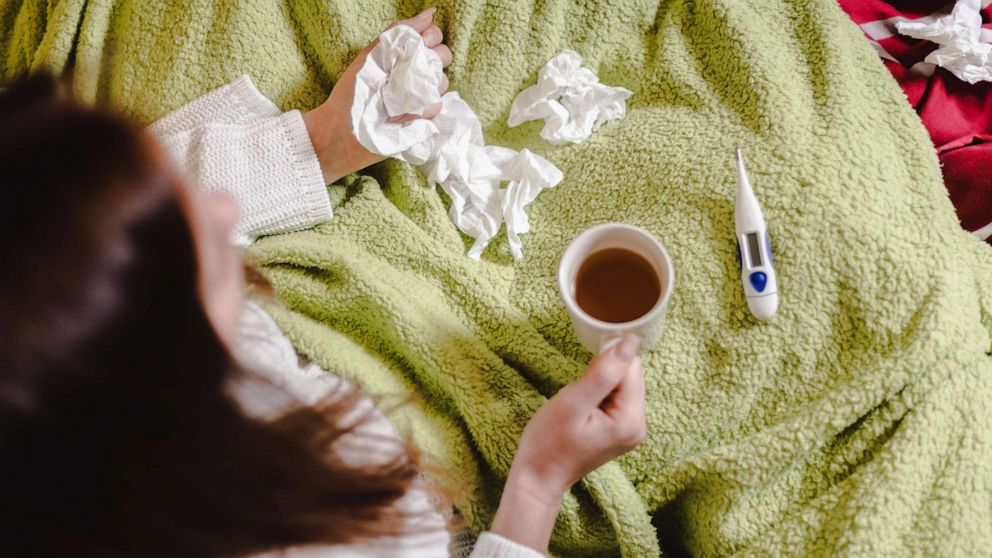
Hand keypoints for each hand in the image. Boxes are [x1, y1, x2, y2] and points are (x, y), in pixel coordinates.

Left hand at [302, 7, 451, 182]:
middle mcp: (416, 75)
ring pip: (442, 82)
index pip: (434, 37)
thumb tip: (431, 13)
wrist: (343, 130)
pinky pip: (436, 107)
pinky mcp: (424, 121)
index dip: (431, 37)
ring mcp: (421, 98)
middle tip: (410, 68)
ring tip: (398, 95)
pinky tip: (402, 114)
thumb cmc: (353, 91)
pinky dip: (420, 109)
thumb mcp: (372, 54)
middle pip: (443, 57)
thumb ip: (400, 31)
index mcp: (404, 57)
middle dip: (432, 58)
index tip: (420, 42)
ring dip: (423, 85)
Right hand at [490, 334, 646, 551]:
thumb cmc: (549, 441)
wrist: (539, 476)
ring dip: (600, 385)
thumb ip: (604, 371)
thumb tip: (630, 341)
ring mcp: (632, 430)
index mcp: (631, 420)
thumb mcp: (573, 402)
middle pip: (631, 376)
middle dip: (604, 376)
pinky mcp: (622, 430)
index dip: (605, 364)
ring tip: (580, 406)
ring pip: (623, 385)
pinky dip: (600, 396)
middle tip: (579, 396)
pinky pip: (617, 398)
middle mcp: (639, 426)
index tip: (583, 379)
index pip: (631, 368)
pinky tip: (584, 411)